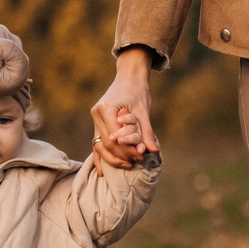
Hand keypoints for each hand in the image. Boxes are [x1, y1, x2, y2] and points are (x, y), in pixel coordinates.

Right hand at [92, 48, 159, 164]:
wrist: (129, 77)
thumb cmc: (137, 90)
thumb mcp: (143, 110)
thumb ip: (146, 131)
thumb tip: (153, 150)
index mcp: (106, 108)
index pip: (114, 138)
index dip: (126, 150)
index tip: (140, 157)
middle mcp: (97, 113)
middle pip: (106, 143)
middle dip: (121, 156)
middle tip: (135, 163)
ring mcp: (95, 118)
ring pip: (99, 145)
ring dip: (111, 158)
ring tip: (126, 166)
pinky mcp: (97, 121)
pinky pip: (97, 142)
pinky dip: (101, 155)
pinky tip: (104, 170)